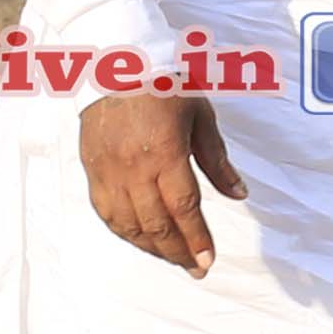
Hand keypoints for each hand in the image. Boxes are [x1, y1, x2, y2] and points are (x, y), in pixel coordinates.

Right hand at [79, 89, 241, 278]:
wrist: (115, 64)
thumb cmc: (165, 85)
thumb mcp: (201, 117)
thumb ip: (217, 161)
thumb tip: (239, 194)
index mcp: (165, 153)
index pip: (183, 208)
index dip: (196, 239)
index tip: (207, 260)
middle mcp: (134, 168)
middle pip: (156, 224)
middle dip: (178, 253)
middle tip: (195, 269)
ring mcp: (109, 172)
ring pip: (128, 225)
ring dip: (152, 248)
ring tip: (173, 259)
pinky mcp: (93, 171)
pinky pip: (106, 213)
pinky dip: (124, 232)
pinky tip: (140, 240)